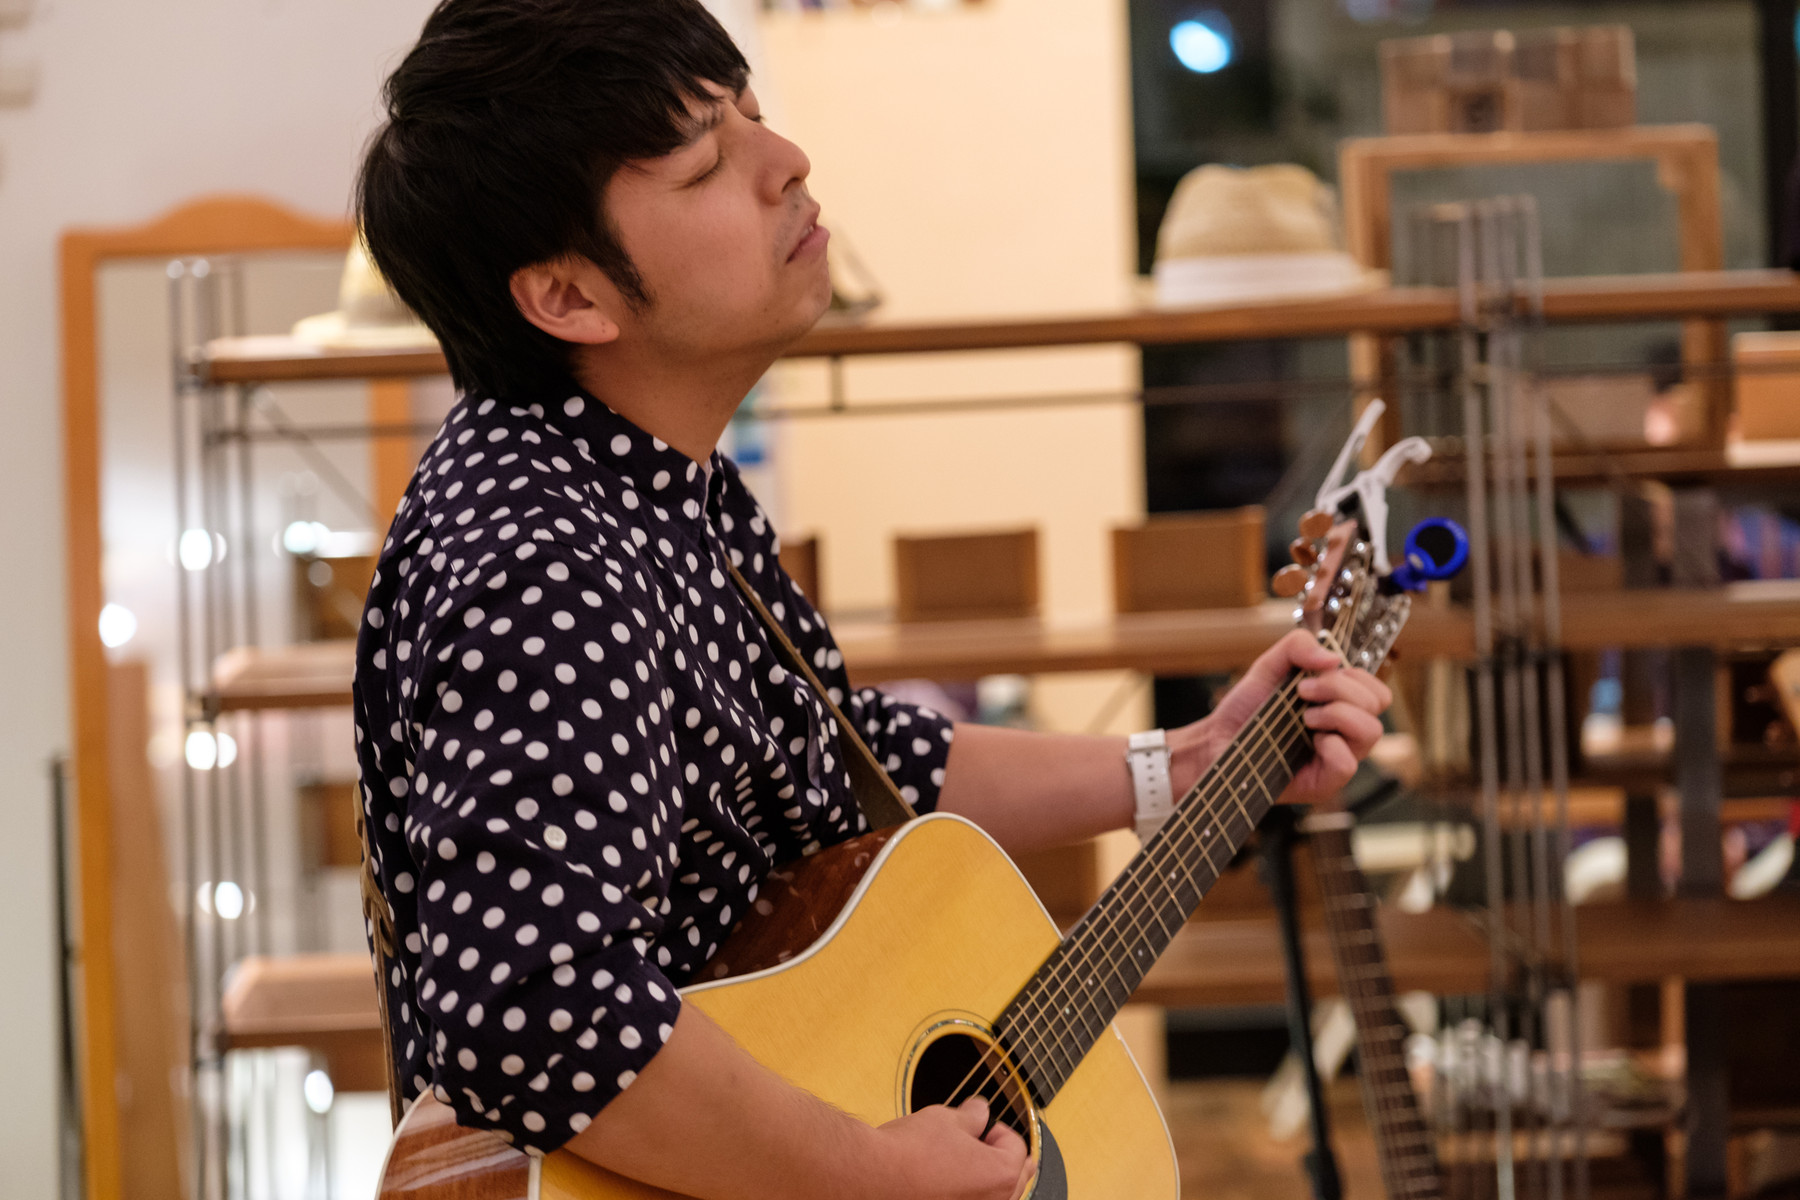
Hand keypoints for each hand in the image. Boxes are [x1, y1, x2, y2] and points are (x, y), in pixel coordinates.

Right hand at [870, 1098, 1035, 1199]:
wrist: (871, 1177)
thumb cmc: (908, 1152)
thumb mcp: (946, 1119)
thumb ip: (972, 1116)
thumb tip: (980, 1111)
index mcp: (1001, 1174)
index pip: (1016, 1146)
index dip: (995, 1129)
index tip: (979, 1125)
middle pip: (1014, 1178)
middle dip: (1000, 1156)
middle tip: (982, 1143)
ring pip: (996, 1198)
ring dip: (987, 1180)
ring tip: (962, 1163)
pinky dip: (967, 1196)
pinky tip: (947, 1184)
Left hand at [1170, 629, 1390, 806]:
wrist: (1218, 739)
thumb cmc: (1247, 707)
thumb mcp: (1270, 665)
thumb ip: (1298, 646)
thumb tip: (1333, 659)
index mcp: (1341, 705)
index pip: (1377, 690)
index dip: (1355, 676)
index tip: (1314, 676)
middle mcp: (1345, 732)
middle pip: (1378, 704)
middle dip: (1340, 689)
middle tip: (1302, 693)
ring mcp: (1337, 758)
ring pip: (1372, 731)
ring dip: (1338, 714)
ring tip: (1305, 717)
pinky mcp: (1324, 782)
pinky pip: (1348, 764)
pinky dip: (1331, 747)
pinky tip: (1309, 742)